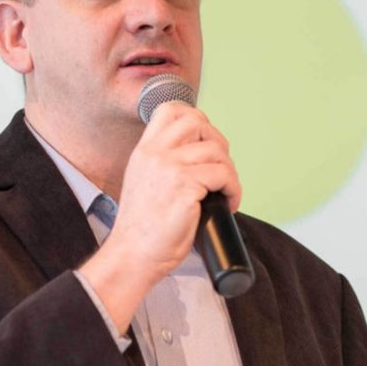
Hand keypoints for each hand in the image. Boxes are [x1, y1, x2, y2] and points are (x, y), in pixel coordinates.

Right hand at [78, 102, 240, 331]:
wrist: (133, 255)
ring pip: (216, 150)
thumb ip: (164, 164)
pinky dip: (234, 190)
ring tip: (225, 192)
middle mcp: (155, 153)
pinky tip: (228, 204)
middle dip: (218, 142)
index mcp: (144, 151)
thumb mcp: (146, 183)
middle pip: (197, 121)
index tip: (205, 143)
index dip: (196, 119)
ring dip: (229, 172)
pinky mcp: (185, 186)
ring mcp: (170, 168)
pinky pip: (224, 175)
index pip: (170, 110)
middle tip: (220, 169)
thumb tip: (202, 154)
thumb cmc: (144, 230)